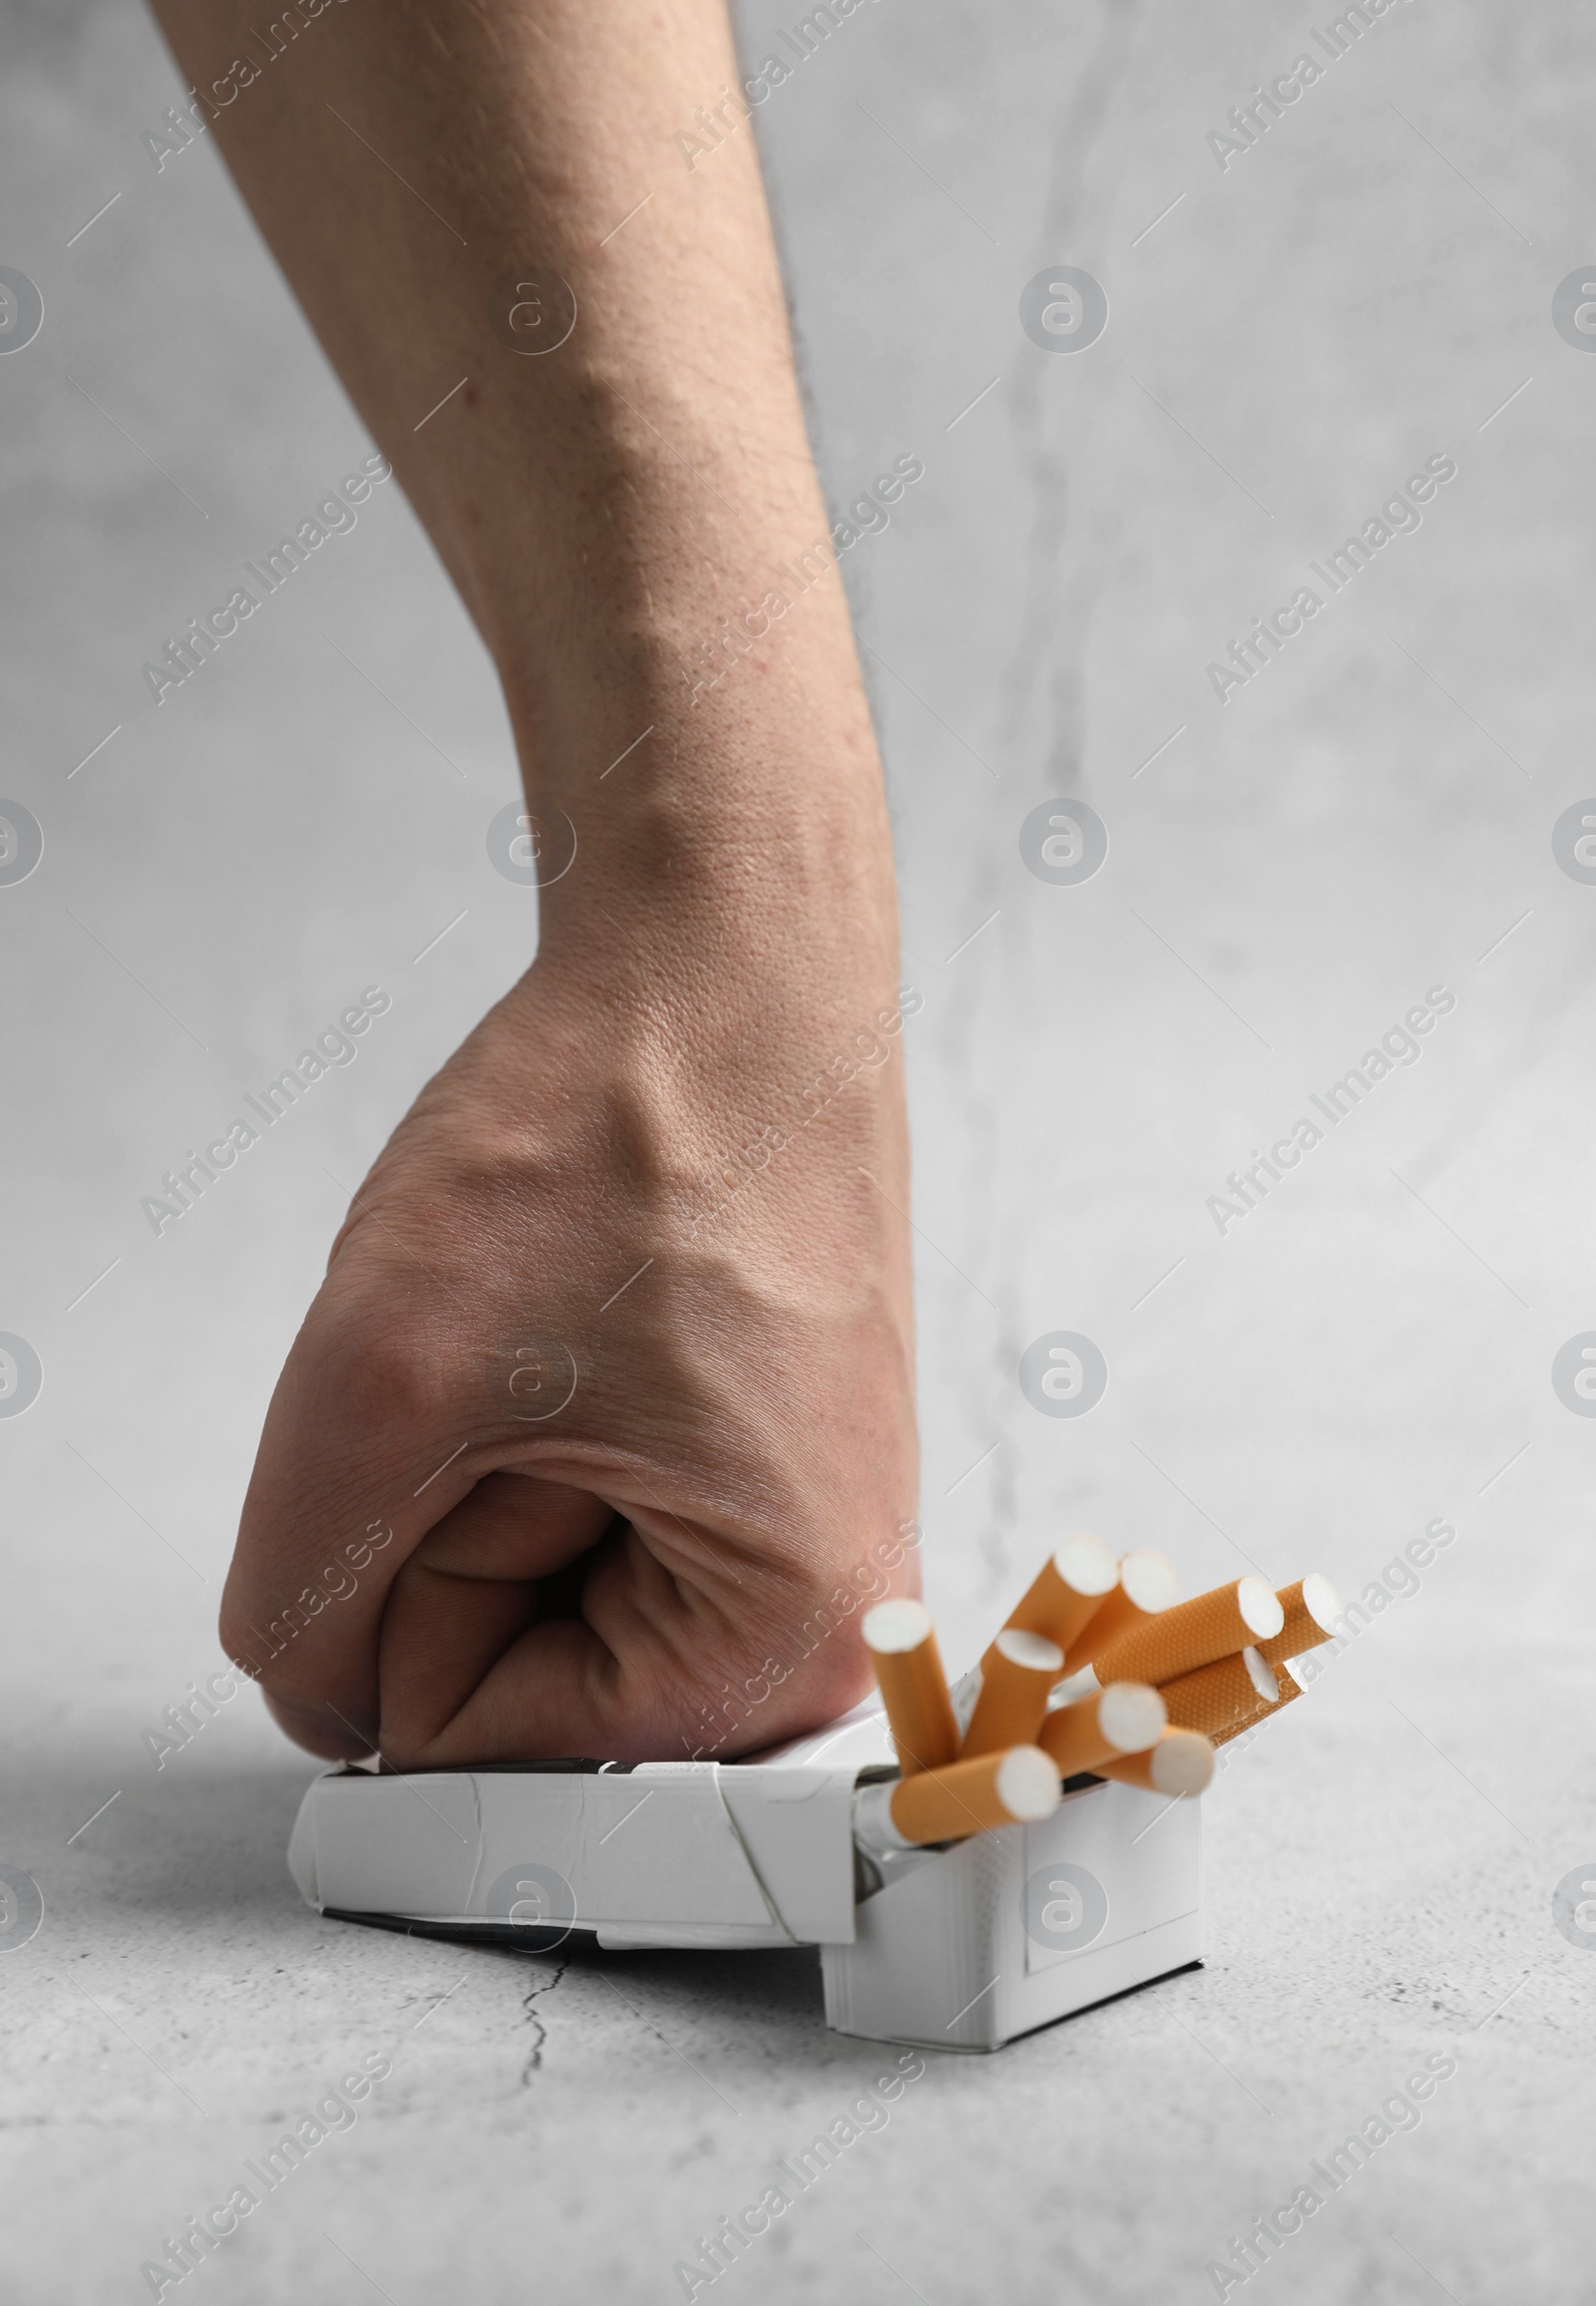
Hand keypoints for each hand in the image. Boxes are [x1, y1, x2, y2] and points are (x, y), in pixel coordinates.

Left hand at [218, 932, 918, 1768]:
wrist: (731, 966)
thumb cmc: (627, 1131)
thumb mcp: (386, 1387)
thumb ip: (303, 1609)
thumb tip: (326, 1700)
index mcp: (788, 1646)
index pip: (476, 1745)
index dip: (415, 1583)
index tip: (497, 1428)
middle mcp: (821, 1617)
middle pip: (511, 1674)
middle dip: (462, 1512)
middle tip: (541, 1357)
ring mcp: (790, 1530)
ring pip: (523, 1578)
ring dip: (486, 1450)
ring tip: (567, 1319)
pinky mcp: (752, 1459)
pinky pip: (568, 1498)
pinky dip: (524, 1412)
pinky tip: (585, 1312)